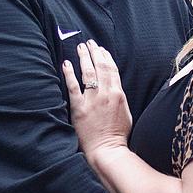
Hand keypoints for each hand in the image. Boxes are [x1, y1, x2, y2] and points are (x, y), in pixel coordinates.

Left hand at [62, 39, 132, 159]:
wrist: (107, 150)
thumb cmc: (118, 135)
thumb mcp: (125, 112)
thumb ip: (119, 97)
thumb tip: (114, 86)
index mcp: (118, 94)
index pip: (112, 69)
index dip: (106, 57)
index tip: (101, 49)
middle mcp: (106, 94)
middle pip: (100, 67)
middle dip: (95, 52)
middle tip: (89, 42)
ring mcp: (92, 100)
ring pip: (88, 72)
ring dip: (84, 57)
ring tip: (80, 47)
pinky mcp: (79, 108)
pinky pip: (73, 86)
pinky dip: (69, 73)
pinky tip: (66, 63)